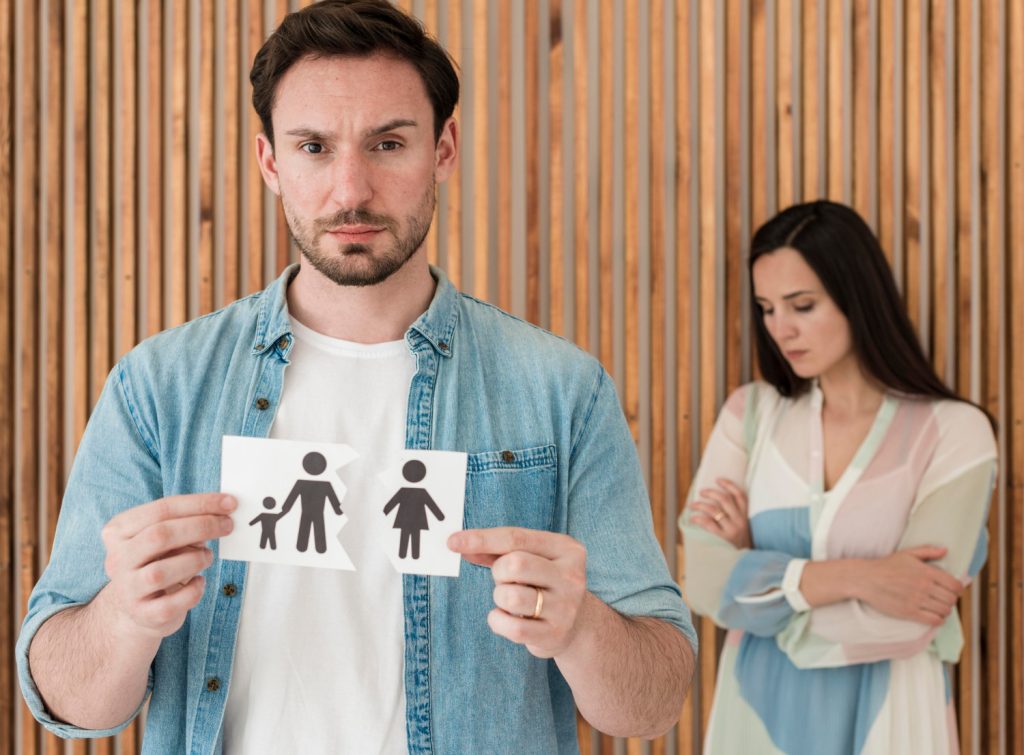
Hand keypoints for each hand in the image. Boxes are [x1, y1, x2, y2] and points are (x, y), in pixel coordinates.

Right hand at [98, 494, 235, 639]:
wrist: (136, 608)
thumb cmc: (158, 562)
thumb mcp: (166, 537)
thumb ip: (188, 521)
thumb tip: (224, 509)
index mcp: (119, 531)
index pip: (161, 509)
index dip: (199, 504)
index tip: (229, 502)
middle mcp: (117, 559)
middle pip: (160, 535)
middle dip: (201, 526)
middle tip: (228, 525)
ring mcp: (127, 589)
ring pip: (161, 571)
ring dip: (196, 560)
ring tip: (207, 557)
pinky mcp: (143, 615)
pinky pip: (172, 603)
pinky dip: (193, 590)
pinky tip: (198, 583)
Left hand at [448, 527, 587, 657]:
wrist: (577, 625)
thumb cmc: (542, 583)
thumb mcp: (529, 559)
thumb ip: (496, 551)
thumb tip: (459, 545)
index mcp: (566, 548)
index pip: (516, 538)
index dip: (481, 539)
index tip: (452, 542)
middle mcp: (570, 576)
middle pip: (514, 564)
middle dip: (498, 572)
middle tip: (507, 580)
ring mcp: (565, 607)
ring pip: (510, 596)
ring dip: (500, 597)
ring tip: (512, 600)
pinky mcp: (554, 634)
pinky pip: (511, 627)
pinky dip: (498, 621)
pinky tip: (507, 618)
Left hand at [688, 478, 750, 548]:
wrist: (743, 564)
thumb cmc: (737, 544)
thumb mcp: (741, 528)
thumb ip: (734, 516)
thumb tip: (714, 500)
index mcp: (745, 517)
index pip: (740, 495)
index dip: (729, 485)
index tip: (718, 479)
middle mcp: (740, 521)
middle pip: (724, 499)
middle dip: (710, 492)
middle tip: (701, 492)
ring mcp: (732, 530)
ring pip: (714, 509)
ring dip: (700, 505)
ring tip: (692, 505)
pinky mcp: (723, 539)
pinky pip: (708, 523)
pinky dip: (697, 518)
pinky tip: (692, 519)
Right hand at [856, 545, 964, 625]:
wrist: (866, 579)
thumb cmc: (886, 566)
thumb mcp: (907, 554)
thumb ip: (928, 551)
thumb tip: (945, 550)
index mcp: (926, 572)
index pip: (955, 585)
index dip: (958, 589)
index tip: (953, 590)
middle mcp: (924, 586)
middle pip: (951, 599)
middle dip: (951, 599)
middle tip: (944, 598)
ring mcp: (917, 600)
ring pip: (944, 610)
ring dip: (945, 610)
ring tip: (939, 607)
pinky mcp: (910, 612)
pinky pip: (934, 620)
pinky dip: (938, 619)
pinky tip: (934, 615)